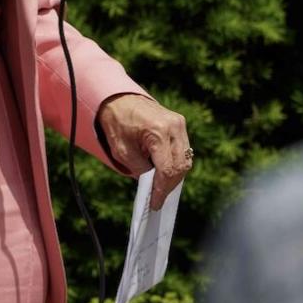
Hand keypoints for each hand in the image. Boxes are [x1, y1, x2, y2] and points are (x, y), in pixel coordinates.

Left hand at [97, 94, 192, 209]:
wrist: (120, 99)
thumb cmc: (117, 123)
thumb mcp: (122, 151)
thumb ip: (139, 169)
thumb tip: (151, 187)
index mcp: (158, 131)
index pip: (167, 168)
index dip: (161, 189)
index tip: (155, 202)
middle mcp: (174, 126)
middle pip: (180, 166)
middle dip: (169, 186)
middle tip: (158, 199)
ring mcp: (180, 124)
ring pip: (185, 160)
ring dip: (174, 176)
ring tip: (160, 188)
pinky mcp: (180, 124)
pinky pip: (183, 151)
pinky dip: (175, 164)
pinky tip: (164, 174)